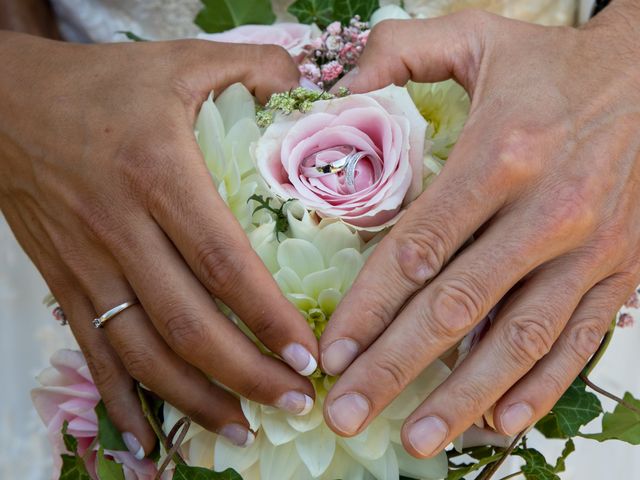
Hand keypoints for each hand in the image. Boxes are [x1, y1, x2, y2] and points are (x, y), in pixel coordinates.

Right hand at [0, 32, 317, 454]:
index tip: (308, 354)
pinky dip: (124, 403)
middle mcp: (122, 230)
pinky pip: (94, 355)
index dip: (268, 316)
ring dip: (196, 400)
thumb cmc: (100, 85)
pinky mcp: (65, 285)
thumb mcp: (179, 60)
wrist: (2, 104)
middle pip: (189, 324)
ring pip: (144, 353)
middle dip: (246, 374)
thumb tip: (307, 79)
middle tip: (295, 402)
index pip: (223, 264)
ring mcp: (88, 266)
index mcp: (159, 175)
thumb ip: (252, 64)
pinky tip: (153, 441)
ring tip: (244, 430)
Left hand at [319, 4, 639, 457]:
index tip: (331, 351)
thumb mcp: (476, 36)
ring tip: (415, 441)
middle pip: (457, 308)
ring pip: (518, 341)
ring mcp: (591, 251)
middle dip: (396, 368)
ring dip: (462, 398)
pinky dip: (539, 388)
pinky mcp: (622, 273)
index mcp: (501, 156)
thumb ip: (397, 53)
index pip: (419, 249)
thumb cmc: (555, 64)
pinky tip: (499, 423)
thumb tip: (334, 93)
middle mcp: (548, 213)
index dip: (369, 306)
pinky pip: (578, 342)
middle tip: (349, 414)